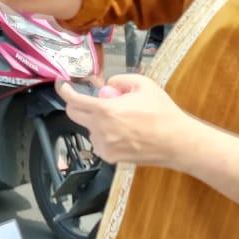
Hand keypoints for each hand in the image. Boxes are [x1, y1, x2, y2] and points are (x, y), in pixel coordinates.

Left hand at [56, 74, 188, 166]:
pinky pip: (99, 142)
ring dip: (96, 121)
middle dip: (78, 104)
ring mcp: (104, 146)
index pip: (74, 100)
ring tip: (121, 119)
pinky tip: (124, 133)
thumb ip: (119, 80)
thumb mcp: (142, 84)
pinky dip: (105, 135)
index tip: (62, 85)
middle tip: (95, 99)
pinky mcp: (110, 158)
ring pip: (89, 128)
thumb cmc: (161, 111)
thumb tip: (107, 87)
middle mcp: (100, 129)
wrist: (176, 142)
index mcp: (105, 110)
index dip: (64, 90)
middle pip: (74, 115)